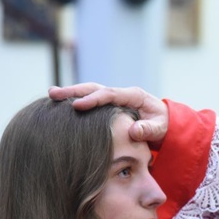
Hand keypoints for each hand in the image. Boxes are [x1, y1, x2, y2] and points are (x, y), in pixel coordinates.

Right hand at [48, 83, 168, 147]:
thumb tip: (134, 131)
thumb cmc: (162, 126)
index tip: (77, 106)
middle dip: (74, 91)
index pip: (109, 94)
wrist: (166, 123)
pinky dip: (77, 102)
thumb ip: (148, 130)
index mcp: (133, 95)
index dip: (93, 99)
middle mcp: (121, 93)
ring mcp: (115, 98)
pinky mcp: (109, 105)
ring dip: (71, 94)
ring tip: (51, 96)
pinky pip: (91, 101)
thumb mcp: (159, 129)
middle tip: (53, 93)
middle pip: (94, 88)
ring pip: (90, 92)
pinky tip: (61, 107)